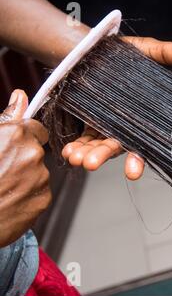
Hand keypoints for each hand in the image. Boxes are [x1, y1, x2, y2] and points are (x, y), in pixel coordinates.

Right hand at [0, 89, 50, 246]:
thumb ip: (6, 117)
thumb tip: (21, 96)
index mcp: (16, 135)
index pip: (35, 127)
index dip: (24, 137)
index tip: (15, 144)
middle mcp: (33, 155)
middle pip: (36, 151)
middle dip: (22, 158)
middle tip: (0, 170)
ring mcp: (40, 178)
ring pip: (37, 173)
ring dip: (25, 178)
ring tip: (1, 187)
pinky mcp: (44, 199)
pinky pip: (39, 192)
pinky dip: (27, 196)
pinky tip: (8, 200)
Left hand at [61, 37, 171, 179]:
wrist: (99, 50)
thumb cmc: (127, 54)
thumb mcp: (147, 51)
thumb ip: (167, 53)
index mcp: (143, 117)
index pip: (143, 142)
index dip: (139, 158)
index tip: (133, 173)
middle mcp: (126, 127)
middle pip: (116, 147)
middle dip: (104, 157)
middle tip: (91, 164)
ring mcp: (106, 127)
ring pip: (97, 146)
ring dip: (87, 154)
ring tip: (76, 158)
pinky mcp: (88, 123)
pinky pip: (83, 139)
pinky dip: (76, 146)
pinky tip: (69, 152)